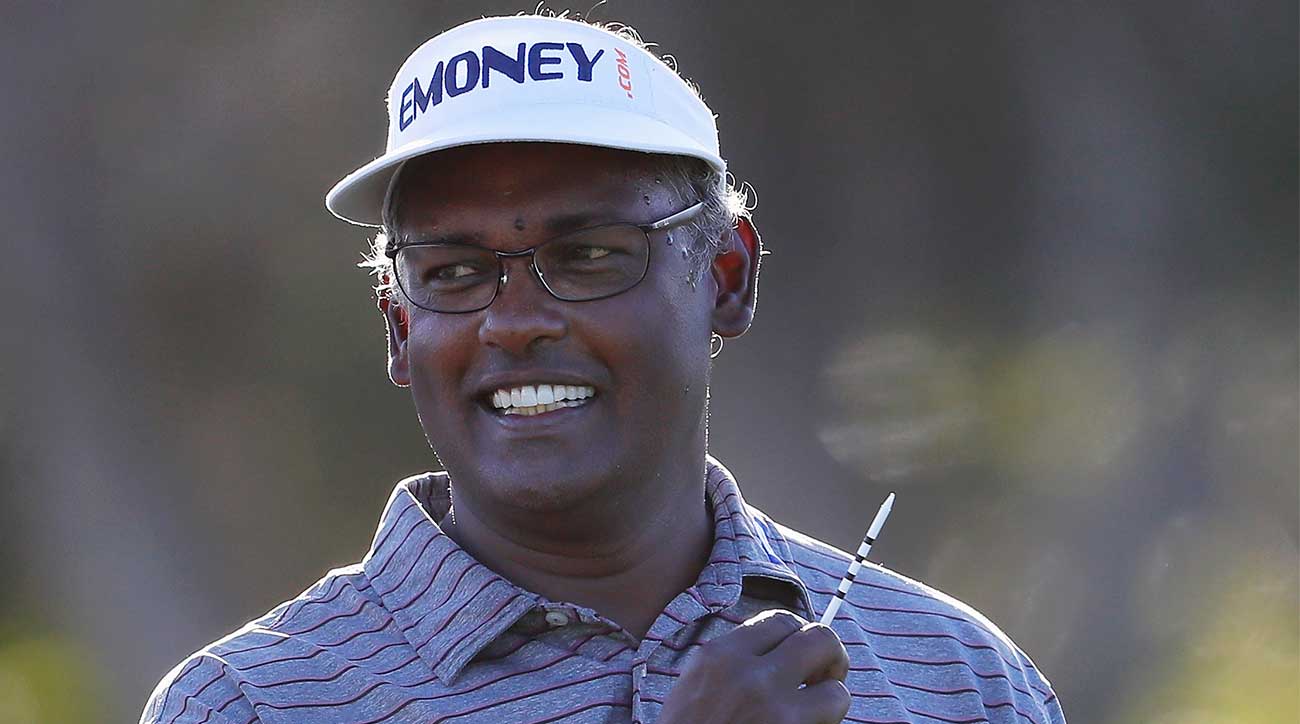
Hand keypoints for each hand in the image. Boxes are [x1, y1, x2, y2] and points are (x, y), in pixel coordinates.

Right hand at [656, 609, 850, 723]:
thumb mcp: (694, 685)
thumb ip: (732, 661)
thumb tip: (774, 651)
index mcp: (719, 656)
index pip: (780, 621)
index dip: (799, 636)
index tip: (799, 653)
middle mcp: (748, 675)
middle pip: (819, 639)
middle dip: (830, 656)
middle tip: (823, 677)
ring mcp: (773, 708)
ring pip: (836, 689)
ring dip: (830, 701)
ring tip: (816, 712)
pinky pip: (831, 718)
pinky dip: (827, 723)